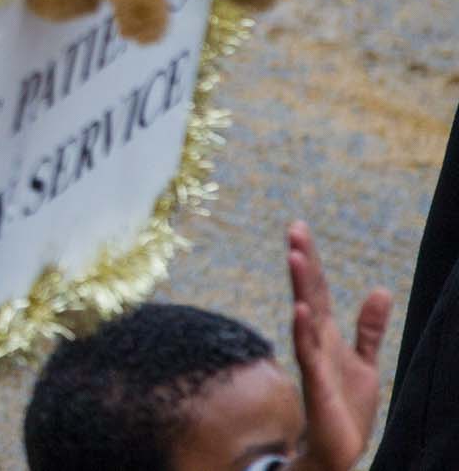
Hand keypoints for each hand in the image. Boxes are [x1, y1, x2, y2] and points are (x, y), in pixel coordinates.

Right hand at [285, 220, 392, 470]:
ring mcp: (315, 359)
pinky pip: (308, 352)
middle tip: (294, 229)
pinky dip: (303, 329)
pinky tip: (301, 309)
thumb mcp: (364, 361)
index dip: (312, 259)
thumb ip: (368, 327)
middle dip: (303, 261)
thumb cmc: (346, 407)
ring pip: (306, 315)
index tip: (299, 227)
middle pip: (309, 293)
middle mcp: (317, 340)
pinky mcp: (317, 382)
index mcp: (327, 334)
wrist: (339, 449)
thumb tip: (380, 289)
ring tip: (296, 256)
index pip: (318, 289)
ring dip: (301, 286)